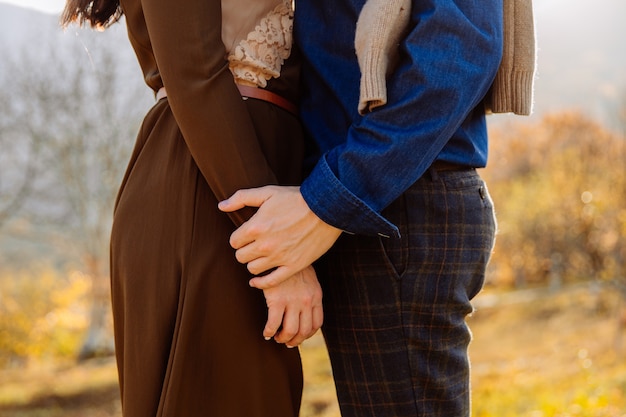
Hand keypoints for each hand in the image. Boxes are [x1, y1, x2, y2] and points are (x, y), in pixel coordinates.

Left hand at [218, 185, 341, 288]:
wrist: (326, 209)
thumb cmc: (296, 198)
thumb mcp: (268, 192)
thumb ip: (241, 198)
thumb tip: (221, 206)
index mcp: (256, 226)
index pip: (234, 242)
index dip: (239, 239)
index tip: (247, 236)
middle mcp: (265, 244)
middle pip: (241, 257)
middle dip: (245, 251)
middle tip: (254, 247)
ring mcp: (279, 257)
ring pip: (253, 270)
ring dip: (254, 264)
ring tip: (261, 257)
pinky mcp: (293, 266)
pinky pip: (270, 282)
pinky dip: (261, 283)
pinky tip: (257, 281)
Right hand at [262, 265, 322, 346]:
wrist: (281, 250)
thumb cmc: (292, 264)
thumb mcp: (309, 278)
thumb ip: (309, 293)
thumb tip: (305, 308)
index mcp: (316, 296)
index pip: (316, 323)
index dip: (307, 334)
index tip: (299, 336)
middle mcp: (306, 301)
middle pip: (304, 331)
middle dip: (294, 340)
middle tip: (285, 341)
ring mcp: (292, 301)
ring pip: (290, 330)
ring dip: (282, 338)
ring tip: (275, 337)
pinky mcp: (277, 300)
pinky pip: (273, 323)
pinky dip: (269, 331)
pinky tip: (266, 332)